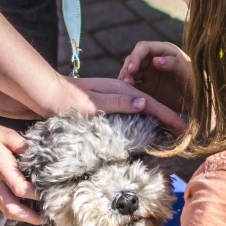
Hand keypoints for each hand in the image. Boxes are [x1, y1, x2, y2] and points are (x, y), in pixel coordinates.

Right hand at [0, 118, 39, 223]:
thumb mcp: (5, 133)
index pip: (20, 189)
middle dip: (30, 217)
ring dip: (22, 217)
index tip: (51, 192)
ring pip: (6, 210)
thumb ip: (23, 145)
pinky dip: (14, 210)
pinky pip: (2, 204)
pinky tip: (25, 207)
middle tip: (46, 219)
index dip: (36, 194)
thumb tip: (41, 155)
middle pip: (11, 209)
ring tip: (38, 218)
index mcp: (1, 167)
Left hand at [42, 74, 186, 133]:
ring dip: (154, 121)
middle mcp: (117, 94)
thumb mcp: (93, 102)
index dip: (170, 116)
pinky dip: (137, 123)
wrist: (38, 93)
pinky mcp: (98, 108)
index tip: (188, 128)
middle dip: (167, 119)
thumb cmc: (63, 99)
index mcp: (120, 90)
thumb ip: (119, 102)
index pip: (152, 104)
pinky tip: (138, 132)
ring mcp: (108, 100)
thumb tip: (146, 104)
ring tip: (168, 134)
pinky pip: (125, 116)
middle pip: (149, 107)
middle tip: (185, 134)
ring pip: (138, 112)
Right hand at [118, 41, 192, 115]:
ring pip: (130, 73)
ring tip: (125, 90)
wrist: (201, 103)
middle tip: (125, 82)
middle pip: (133, 60)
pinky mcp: (144, 88)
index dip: (136, 56)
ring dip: (125, 79)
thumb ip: (174, 64)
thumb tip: (155, 60)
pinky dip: (128, 90)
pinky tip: (127, 97)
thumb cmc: (199, 84)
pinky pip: (132, 87)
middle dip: (127, 69)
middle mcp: (153, 60)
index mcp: (164, 51)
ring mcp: (148, 74)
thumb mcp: (189, 73)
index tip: (132, 69)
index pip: (144, 48)